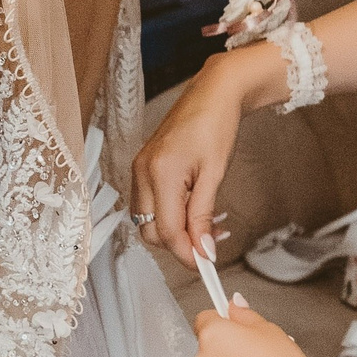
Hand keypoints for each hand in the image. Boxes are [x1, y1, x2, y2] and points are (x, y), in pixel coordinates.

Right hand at [132, 48, 272, 267]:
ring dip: (175, 232)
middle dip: (180, 245)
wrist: (213, 92)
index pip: (167, 231)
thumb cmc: (217, 125)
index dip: (187, 254)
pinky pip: (150, 205)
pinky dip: (170, 215)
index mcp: (160, 173)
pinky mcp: (143, 167)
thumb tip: (204, 250)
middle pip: (151, 232)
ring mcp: (139, 169)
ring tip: (208, 227)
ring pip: (148, 221)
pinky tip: (194, 211)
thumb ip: (204, 215)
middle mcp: (142, 173)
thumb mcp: (215, 174)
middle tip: (211, 246)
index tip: (208, 264)